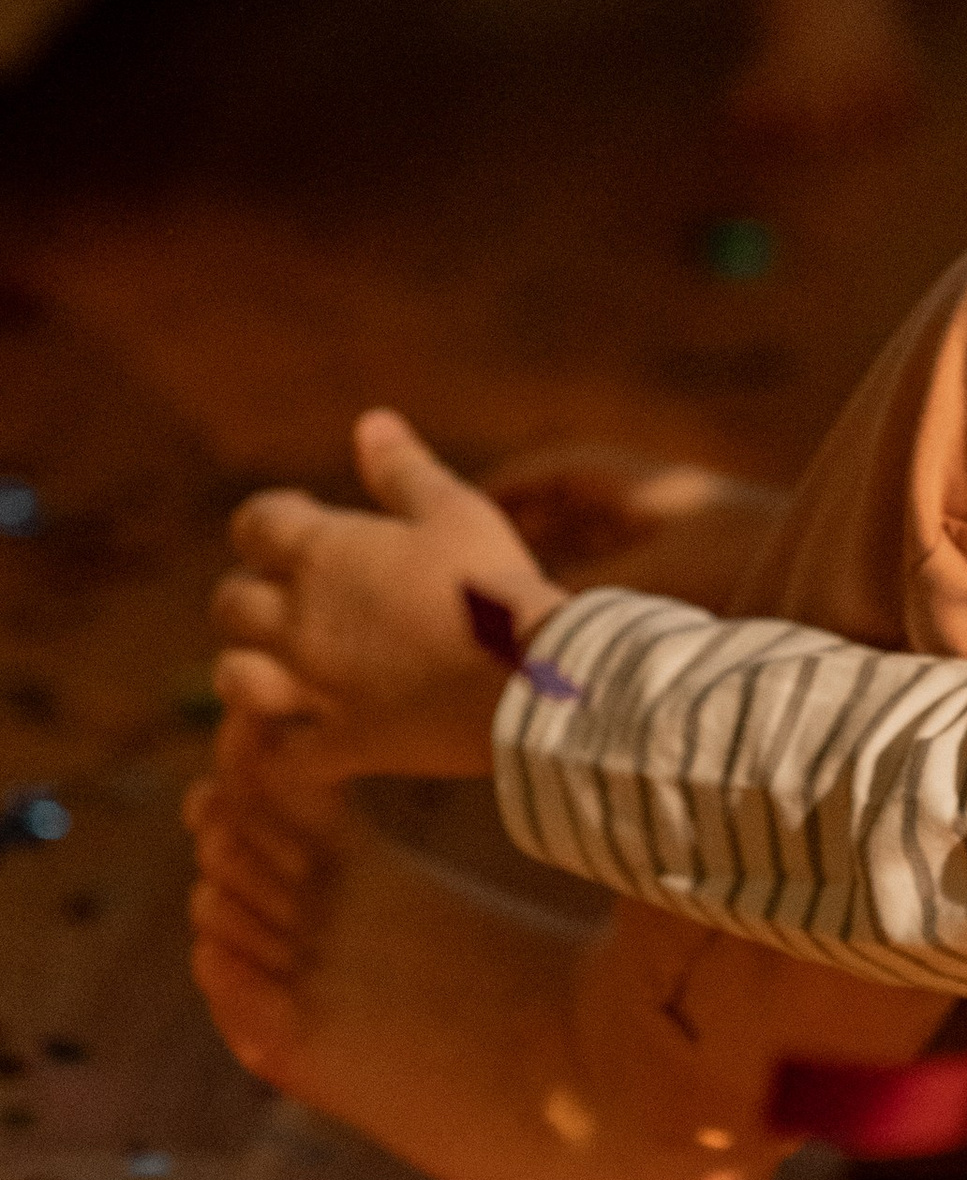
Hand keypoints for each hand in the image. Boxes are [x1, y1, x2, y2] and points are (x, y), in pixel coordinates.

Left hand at [211, 407, 568, 779]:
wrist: (522, 679)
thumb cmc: (490, 582)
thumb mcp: (454, 509)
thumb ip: (402, 469)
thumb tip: (369, 423)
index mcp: (323, 554)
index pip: (254, 523)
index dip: (269, 519)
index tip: (301, 519)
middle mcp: (299, 621)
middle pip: (231, 603)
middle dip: (251, 591)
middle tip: (290, 591)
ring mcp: (313, 689)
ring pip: (235, 679)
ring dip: (248, 666)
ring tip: (279, 663)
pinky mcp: (340, 744)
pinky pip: (281, 756)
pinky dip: (280, 747)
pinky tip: (299, 735)